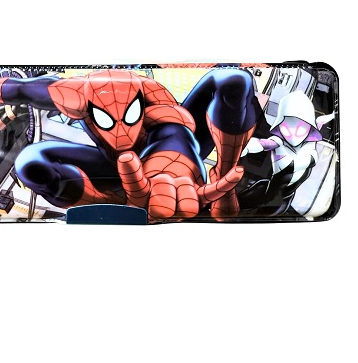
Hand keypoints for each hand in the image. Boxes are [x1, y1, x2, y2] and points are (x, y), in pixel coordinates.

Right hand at [117, 151, 242, 221]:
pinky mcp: (198, 197)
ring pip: (189, 206)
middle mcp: (158, 208)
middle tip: (162, 183)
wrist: (163, 186)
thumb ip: (131, 166)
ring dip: (184, 190)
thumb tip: (126, 154)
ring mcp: (180, 205)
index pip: (133, 184)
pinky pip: (213, 192)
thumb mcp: (136, 172)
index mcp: (138, 198)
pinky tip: (237, 171)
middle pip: (165, 204)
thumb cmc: (147, 179)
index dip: (131, 171)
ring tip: (175, 185)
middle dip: (165, 188)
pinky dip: (226, 182)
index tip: (127, 157)